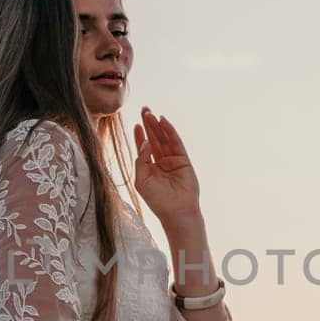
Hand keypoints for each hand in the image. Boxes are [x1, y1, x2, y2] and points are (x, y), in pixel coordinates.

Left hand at [132, 107, 200, 226]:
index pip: (144, 148)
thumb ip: (141, 160)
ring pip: (164, 138)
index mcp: (150, 167)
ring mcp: (173, 160)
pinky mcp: (183, 159)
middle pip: (154, 139)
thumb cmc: (157, 200)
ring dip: (157, 125)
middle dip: (148, 125)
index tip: (136, 124)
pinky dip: (170, 131)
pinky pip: (175, 142)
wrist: (176, 211)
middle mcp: (161, 162)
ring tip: (150, 113)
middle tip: (144, 109)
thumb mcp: (142, 180)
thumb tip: (145, 142)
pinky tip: (163, 121)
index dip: (140, 135)